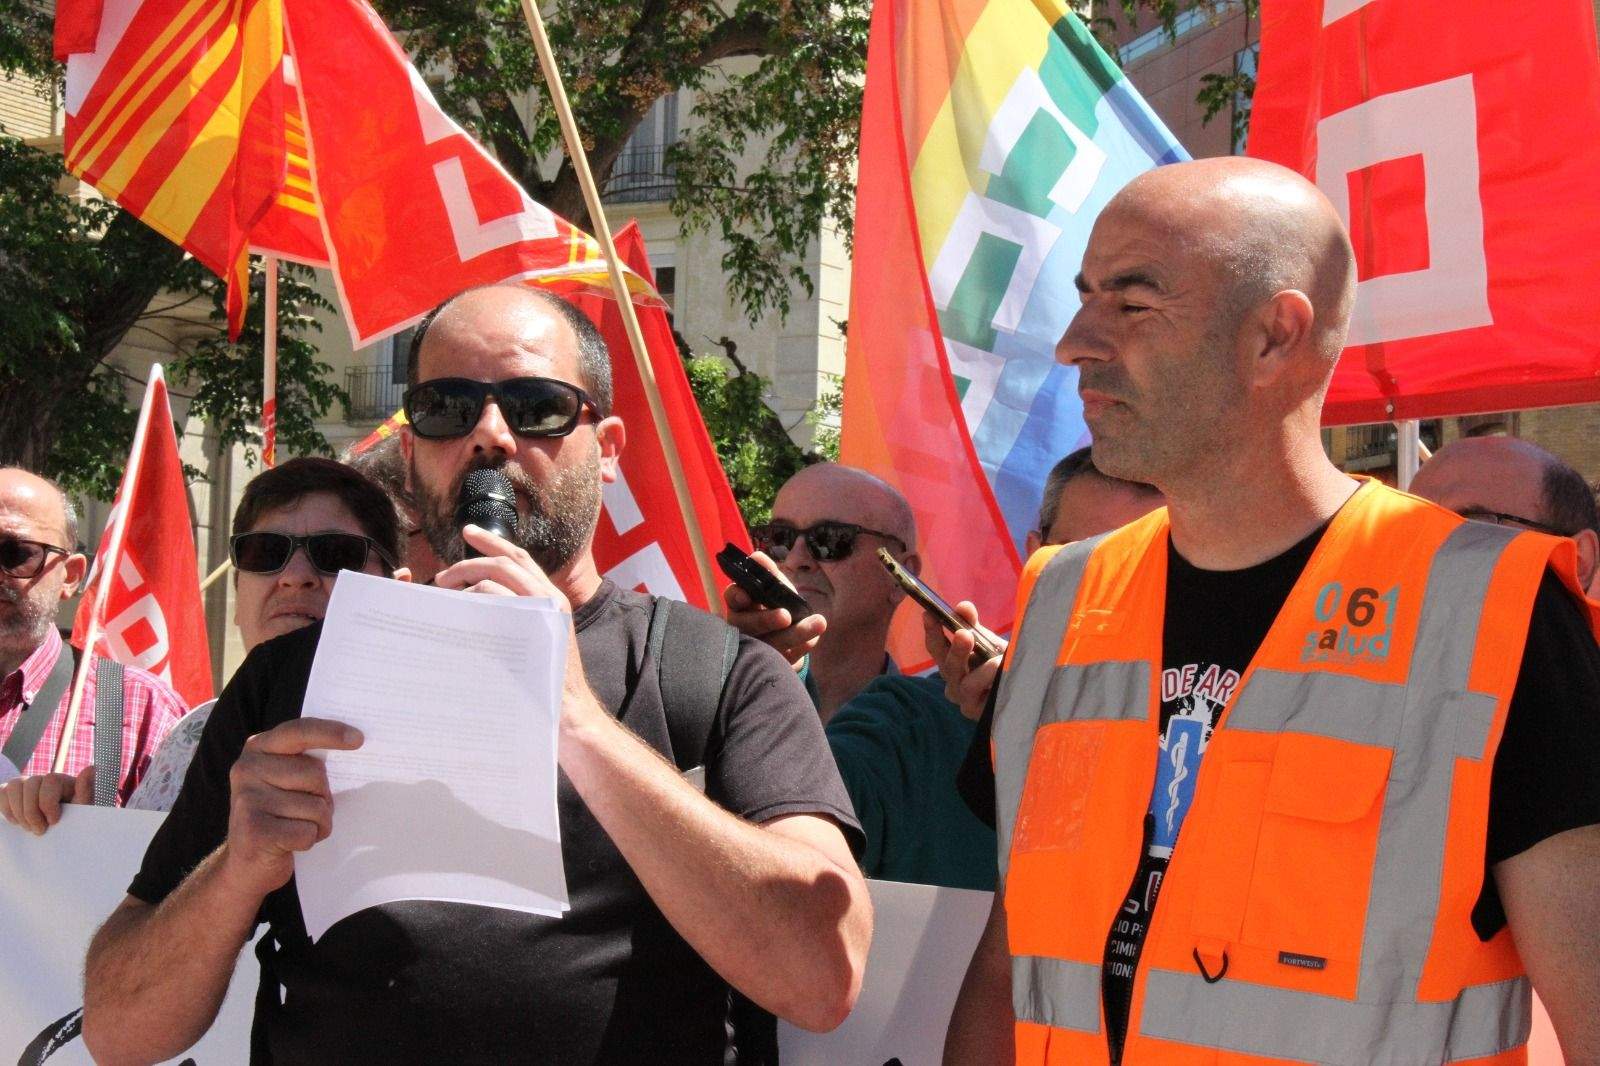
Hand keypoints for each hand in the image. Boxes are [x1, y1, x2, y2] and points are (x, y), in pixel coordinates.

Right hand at [0, 766, 93, 834]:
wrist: (59, 833)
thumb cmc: (72, 820)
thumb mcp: (82, 809)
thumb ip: (86, 791)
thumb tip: (92, 768)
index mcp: (62, 781)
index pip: (50, 780)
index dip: (48, 803)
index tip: (54, 821)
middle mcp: (43, 779)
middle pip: (30, 785)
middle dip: (32, 812)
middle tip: (40, 830)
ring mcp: (26, 785)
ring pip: (13, 788)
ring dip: (19, 812)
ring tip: (30, 827)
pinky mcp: (11, 793)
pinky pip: (2, 793)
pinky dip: (7, 809)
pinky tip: (17, 822)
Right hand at [220, 717, 362, 898]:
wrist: (246, 864)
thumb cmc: (279, 815)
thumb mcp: (286, 780)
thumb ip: (306, 762)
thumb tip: (353, 744)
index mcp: (257, 748)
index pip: (298, 731)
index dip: (329, 733)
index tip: (358, 739)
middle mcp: (247, 769)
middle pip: (315, 773)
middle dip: (324, 796)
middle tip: (308, 809)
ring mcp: (248, 800)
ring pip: (315, 806)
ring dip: (318, 822)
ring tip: (297, 827)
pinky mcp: (255, 830)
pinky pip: (307, 832)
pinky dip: (308, 840)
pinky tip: (290, 843)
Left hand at [434, 523, 603, 733]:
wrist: (570, 714)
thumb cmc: (545, 684)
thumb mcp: (533, 639)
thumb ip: (513, 617)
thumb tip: (475, 601)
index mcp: (549, 597)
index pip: (519, 558)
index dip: (493, 541)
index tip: (467, 531)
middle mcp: (552, 599)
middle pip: (507, 563)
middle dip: (470, 562)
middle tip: (442, 576)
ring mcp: (546, 613)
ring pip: (500, 579)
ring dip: (468, 582)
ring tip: (446, 597)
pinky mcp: (537, 629)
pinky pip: (500, 604)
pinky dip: (477, 601)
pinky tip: (460, 613)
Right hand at [722, 550, 826, 669]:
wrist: (790, 633)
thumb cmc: (777, 604)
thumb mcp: (775, 587)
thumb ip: (768, 572)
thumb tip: (757, 557)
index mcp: (740, 605)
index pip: (733, 598)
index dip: (737, 596)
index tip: (747, 595)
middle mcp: (741, 628)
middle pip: (748, 626)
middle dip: (766, 620)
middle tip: (786, 615)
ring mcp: (754, 650)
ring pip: (768, 646)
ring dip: (794, 635)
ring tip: (819, 623)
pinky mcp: (769, 665)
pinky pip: (783, 661)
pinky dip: (799, 650)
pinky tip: (812, 640)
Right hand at [923, 602, 1004, 721]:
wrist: (1024, 688)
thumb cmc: (998, 661)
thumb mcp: (986, 639)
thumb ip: (972, 623)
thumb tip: (963, 606)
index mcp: (950, 662)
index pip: (935, 646)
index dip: (932, 630)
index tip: (929, 613)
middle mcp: (953, 682)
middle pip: (947, 666)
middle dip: (956, 649)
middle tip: (965, 634)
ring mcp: (964, 701)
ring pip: (965, 684)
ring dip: (982, 670)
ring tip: (997, 661)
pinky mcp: (978, 714)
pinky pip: (983, 698)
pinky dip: (991, 683)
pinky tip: (1001, 674)